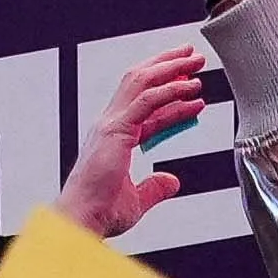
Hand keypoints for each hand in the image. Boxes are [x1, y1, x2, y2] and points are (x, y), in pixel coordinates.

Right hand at [63, 41, 220, 236]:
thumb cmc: (100, 212)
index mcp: (113, 137)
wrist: (82, 219)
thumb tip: (172, 182)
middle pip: (140, 83)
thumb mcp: (137, 199)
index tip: (192, 88)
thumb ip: (154, 188)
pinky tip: (189, 87)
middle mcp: (110, 124)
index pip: (146, 107)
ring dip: (171, 68)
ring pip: (143, 82)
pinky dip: (170, 90)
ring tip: (195, 62)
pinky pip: (147, 101)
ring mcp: (111, 124)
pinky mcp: (117, 130)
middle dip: (168, 67)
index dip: (170, 96)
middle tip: (192, 57)